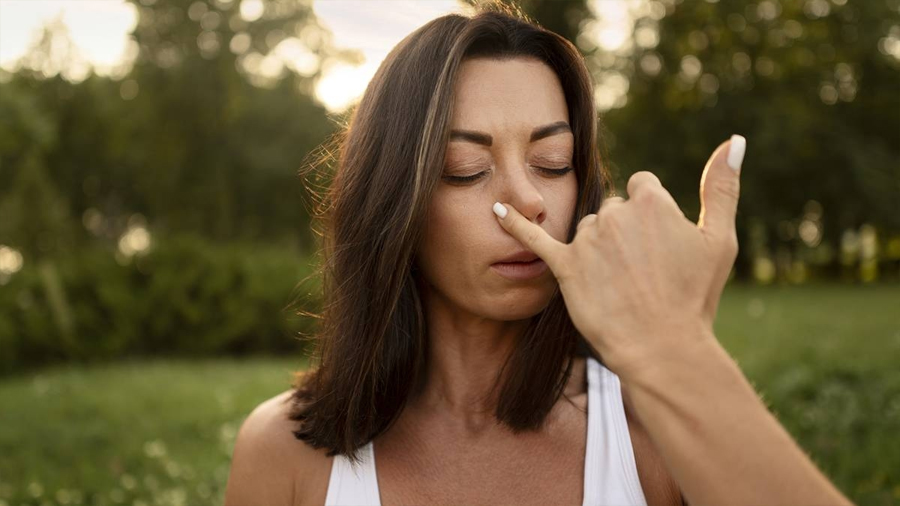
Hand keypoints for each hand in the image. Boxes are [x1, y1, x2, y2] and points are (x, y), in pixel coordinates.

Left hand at [492, 135, 745, 378]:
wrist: (663, 347)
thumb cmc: (695, 297)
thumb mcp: (719, 240)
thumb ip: (723, 187)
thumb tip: (735, 140)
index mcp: (651, 201)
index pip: (642, 189)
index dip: (653, 217)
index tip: (660, 246)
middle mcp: (615, 213)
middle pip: (615, 210)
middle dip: (626, 235)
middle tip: (643, 273)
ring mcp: (587, 240)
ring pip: (589, 230)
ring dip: (599, 249)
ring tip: (621, 285)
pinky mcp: (565, 266)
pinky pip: (535, 239)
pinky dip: (514, 224)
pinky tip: (495, 211)